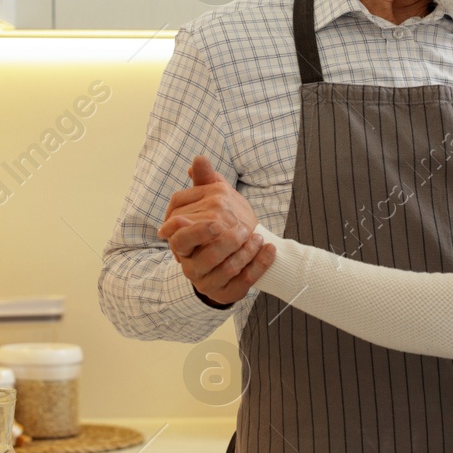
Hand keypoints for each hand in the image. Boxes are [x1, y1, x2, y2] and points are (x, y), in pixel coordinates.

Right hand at [157, 156, 273, 304]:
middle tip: (245, 227)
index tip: (218, 220)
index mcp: (182, 245)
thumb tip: (198, 160)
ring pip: (228, 270)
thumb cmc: (220, 225)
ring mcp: (208, 282)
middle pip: (207, 257)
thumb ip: (204, 183)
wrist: (234, 257)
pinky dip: (260, 264)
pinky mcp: (227, 293)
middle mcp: (191, 267)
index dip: (198, 231)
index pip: (182, 239)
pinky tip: (270, 249)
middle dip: (228, 242)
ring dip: (247, 252)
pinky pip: (245, 281)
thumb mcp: (211, 203)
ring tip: (259, 237)